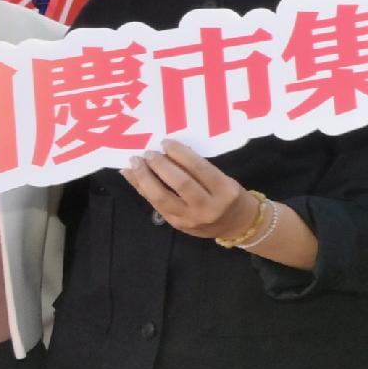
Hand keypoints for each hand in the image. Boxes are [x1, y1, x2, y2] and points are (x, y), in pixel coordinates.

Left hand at [126, 141, 254, 239]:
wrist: (236, 226)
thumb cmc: (231, 197)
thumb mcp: (225, 180)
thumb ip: (200, 170)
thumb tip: (169, 152)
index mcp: (225, 192)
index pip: (200, 169)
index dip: (180, 154)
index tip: (166, 142)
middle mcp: (208, 207)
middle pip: (180, 184)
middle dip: (160, 165)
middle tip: (148, 153)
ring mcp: (190, 219)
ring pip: (162, 197)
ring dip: (144, 178)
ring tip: (135, 163)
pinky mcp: (177, 224)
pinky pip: (155, 204)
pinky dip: (141, 188)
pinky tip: (131, 176)